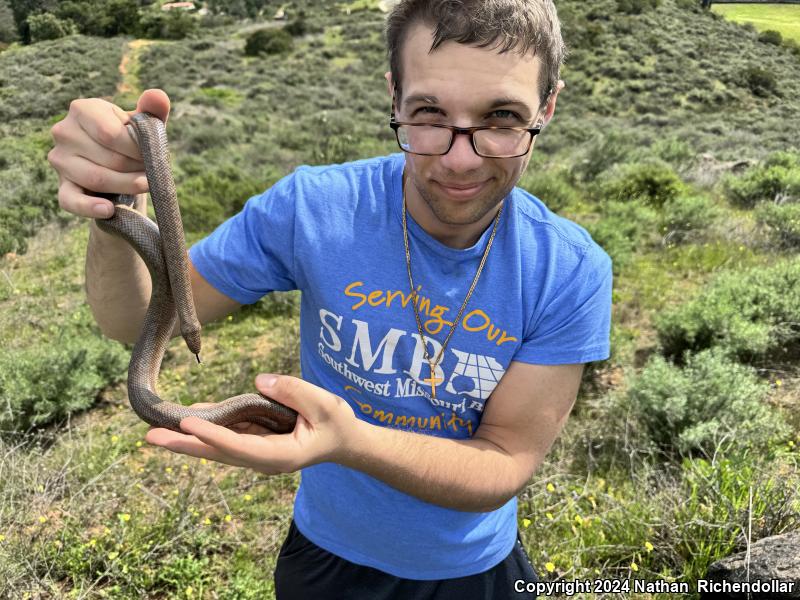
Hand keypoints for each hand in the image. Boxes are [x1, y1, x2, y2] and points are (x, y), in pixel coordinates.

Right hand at [47, 88, 170, 219]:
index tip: (153, 155)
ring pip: (96, 178)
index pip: (111, 133)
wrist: (119, 168)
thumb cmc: (131, 141)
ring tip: (145, 185)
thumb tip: (158, 97)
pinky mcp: (62, 187)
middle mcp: (64, 132)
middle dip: (137, 167)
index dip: (137, 149)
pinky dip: (90, 207)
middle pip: (109, 158)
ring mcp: (59, 161)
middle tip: (153, 172)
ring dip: (127, 185)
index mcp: (82, 109)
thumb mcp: (143, 124)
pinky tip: (108, 210)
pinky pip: (71, 201)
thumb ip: (152, 111)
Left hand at [144, 374, 356, 474]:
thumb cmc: (337, 423)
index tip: (188, 425)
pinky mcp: (256, 442)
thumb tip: (259, 382)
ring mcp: (258, 452)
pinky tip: (187, 416)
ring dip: (187, 440)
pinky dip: (206, 427)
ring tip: (155, 431)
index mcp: (280, 456)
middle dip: (184, 446)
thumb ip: (294, 391)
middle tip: (150, 438)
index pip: (240, 446)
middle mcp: (263, 459)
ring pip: (217, 447)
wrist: (344, 441)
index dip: (213, 435)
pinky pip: (227, 435)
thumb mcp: (324, 404)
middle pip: (218, 454)